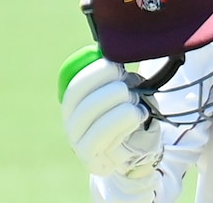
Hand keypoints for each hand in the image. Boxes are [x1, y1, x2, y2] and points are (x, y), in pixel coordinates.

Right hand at [59, 52, 162, 177]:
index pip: (74, 85)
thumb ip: (118, 75)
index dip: (92, 73)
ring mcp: (78, 142)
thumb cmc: (131, 113)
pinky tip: (138, 115)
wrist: (141, 147)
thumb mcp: (126, 89)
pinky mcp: (91, 159)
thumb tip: (117, 53)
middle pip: (77, 101)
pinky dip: (122, 123)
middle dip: (106, 90)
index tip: (115, 66)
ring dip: (117, 106)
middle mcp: (71, 122)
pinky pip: (100, 138)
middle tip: (128, 88)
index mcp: (76, 102)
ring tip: (135, 103)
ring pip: (88, 119)